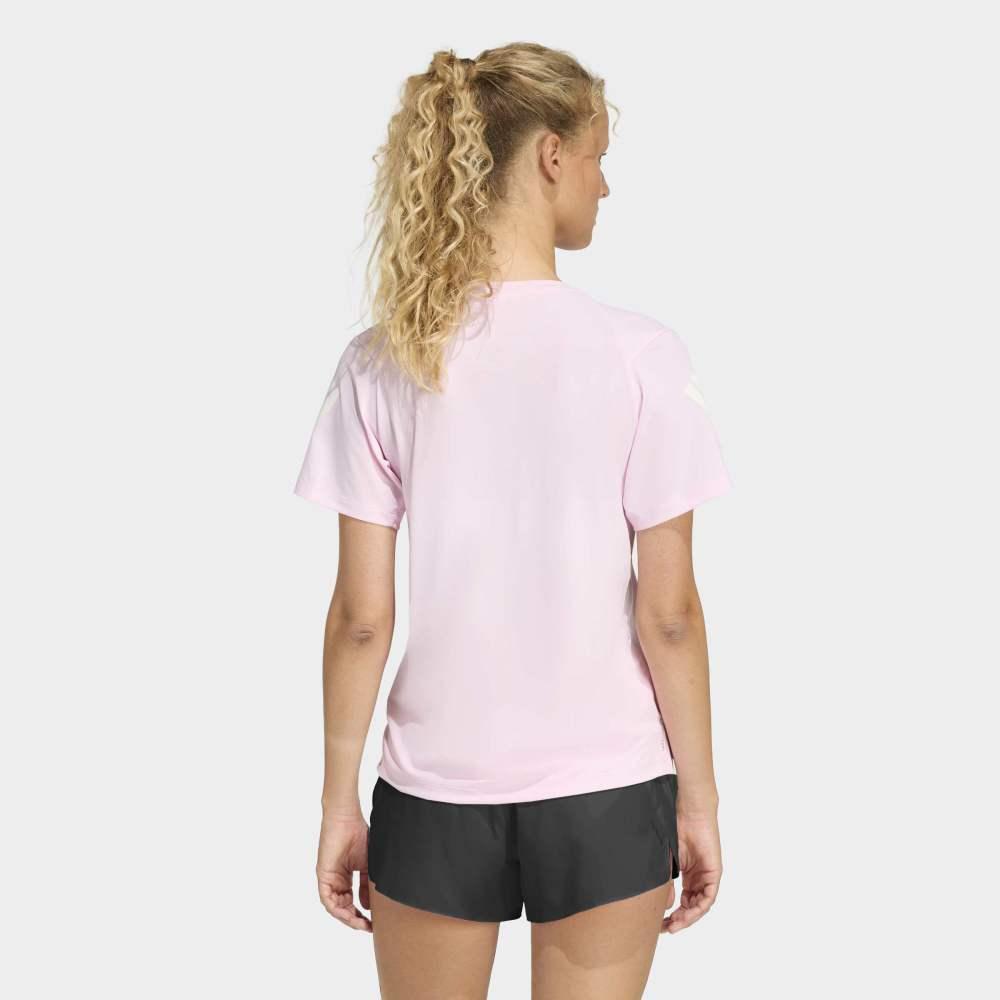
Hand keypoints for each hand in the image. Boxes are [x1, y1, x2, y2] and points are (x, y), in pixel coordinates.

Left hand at [317, 811, 371, 931]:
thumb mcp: (367, 865)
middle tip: (368, 927)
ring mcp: (328, 879)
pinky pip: (327, 899)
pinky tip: (348, 913)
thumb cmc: (358, 835)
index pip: (351, 901)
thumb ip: (366, 885)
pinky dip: (336, 908)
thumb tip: (367, 907)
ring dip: (347, 917)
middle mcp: (335, 881)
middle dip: (355, 919)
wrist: (347, 819)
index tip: (373, 922)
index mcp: (345, 877)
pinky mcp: (323, 876)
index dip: (361, 914)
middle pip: (343, 907)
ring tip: (360, 923)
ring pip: (334, 906)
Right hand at [662, 811, 721, 933]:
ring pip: (701, 904)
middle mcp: (699, 878)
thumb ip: (668, 883)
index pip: (682, 901)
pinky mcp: (714, 872)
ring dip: (689, 917)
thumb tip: (666, 905)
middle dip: (680, 920)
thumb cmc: (676, 829)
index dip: (673, 914)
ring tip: (675, 923)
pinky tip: (688, 912)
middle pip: (692, 906)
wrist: (688, 811)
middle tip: (667, 928)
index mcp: (688, 875)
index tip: (661, 923)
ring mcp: (707, 876)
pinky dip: (700, 906)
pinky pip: (709, 895)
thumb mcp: (668, 861)